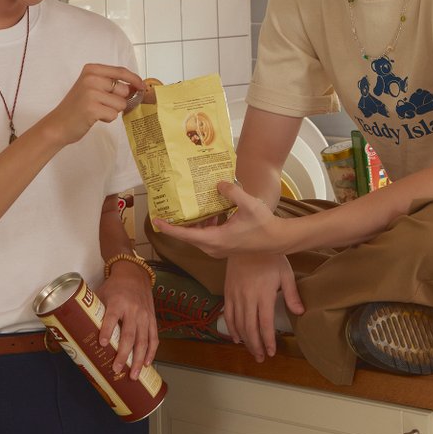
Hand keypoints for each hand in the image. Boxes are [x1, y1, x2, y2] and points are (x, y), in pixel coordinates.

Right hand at [52, 63, 142, 146]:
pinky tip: (94, 117)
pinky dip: (107, 118)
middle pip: (123, 90)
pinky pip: (113, 114)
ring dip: (112, 110)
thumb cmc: (77, 107)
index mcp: (91, 69)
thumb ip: (111, 84)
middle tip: (102, 105)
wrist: (58, 124)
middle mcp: (91, 78)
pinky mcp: (92, 108)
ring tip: (96, 111)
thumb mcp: (91, 87)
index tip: (142, 86)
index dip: (134, 79)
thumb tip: (136, 87)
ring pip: (120, 103)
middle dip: (118, 100)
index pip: (120, 71)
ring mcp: (91, 93)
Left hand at [98, 267, 157, 380]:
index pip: (111, 318)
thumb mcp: (101, 294)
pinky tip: (147, 364)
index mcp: (118, 303)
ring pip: (143, 341)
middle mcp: (133, 310)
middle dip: (123, 354)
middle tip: (117, 369)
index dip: (107, 330)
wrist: (134, 274)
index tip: (102, 343)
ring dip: (138, 360)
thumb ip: (92, 312)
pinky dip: (151, 352)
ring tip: (133, 375)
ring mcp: (144, 316)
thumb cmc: (114, 287)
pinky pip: (153, 338)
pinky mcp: (152, 319)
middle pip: (129, 335)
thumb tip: (73, 332)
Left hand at [153, 181, 286, 256]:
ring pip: (199, 235)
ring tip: (192, 205)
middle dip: (180, 222)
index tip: (156, 220)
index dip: (169, 228)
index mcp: (215, 239)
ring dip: (195, 222)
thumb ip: (232, 192)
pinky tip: (212, 210)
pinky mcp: (224, 247)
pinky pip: (207, 236)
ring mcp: (218, 249)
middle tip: (172, 207)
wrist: (276, 240)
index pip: (185, 235)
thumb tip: (218, 183)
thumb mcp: (248, 204)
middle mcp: (213, 247)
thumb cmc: (263, 224)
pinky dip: (206, 224)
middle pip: (190, 235)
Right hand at [223, 253, 303, 361]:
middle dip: (256, 345)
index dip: (268, 340)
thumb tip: (300, 313)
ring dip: (244, 340)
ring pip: (238, 324)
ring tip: (251, 351)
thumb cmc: (270, 257)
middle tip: (260, 358)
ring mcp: (235, 295)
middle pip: (250, 328)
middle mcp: (247, 298)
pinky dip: (231, 328)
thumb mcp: (285, 273)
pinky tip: (236, 337)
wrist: (246, 242)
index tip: (271, 352)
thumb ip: (292, 294)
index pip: (265, 323)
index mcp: (263, 294)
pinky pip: (228, 314)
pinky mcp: (227, 292)